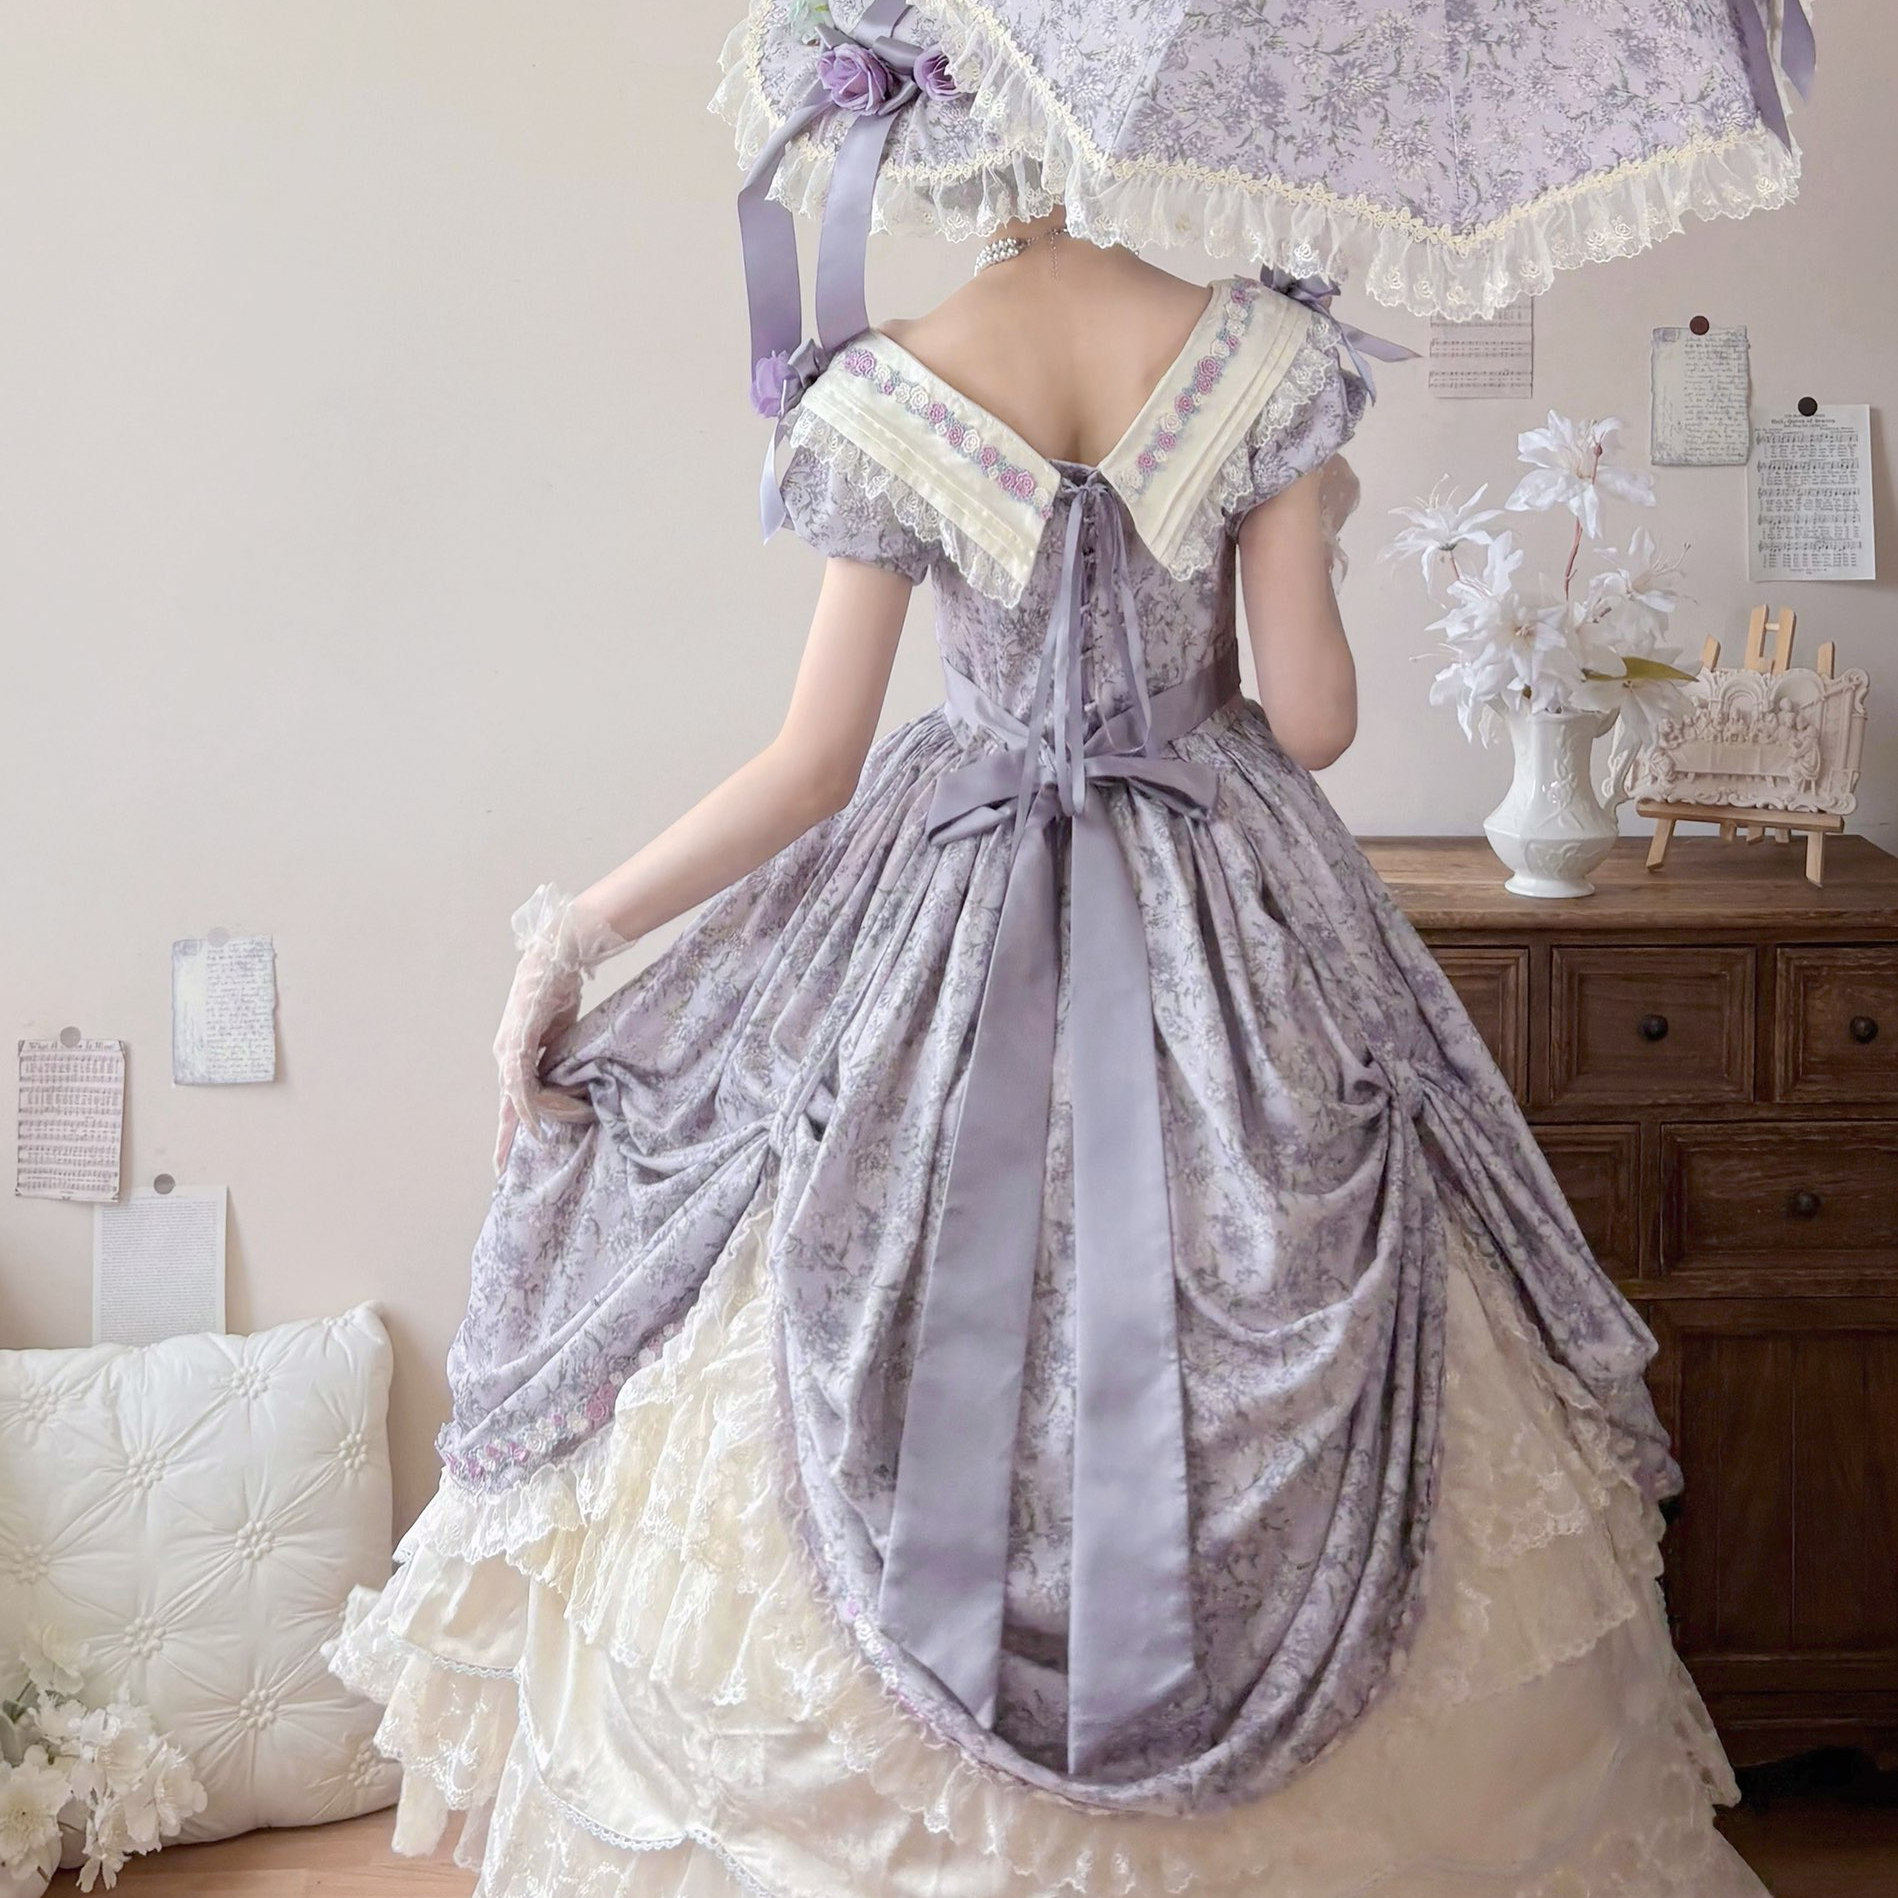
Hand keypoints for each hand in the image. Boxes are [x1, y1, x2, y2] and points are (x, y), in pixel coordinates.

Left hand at [492, 885, 628, 1174]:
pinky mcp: (518, 1041)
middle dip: (504, 1138)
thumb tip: (567, 1081)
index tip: (508, 1153)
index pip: (512, 1096)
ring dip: (526, 1121)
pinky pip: (520, 1082)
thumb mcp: (559, 1033)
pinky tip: (532, 1123)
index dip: (512, 1124)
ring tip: (536, 1141)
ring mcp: (508, 1048)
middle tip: (500, 1170)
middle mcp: (505, 1053)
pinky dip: (526, 1104)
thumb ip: (557, 1057)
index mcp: (514, 1051)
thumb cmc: (558, 989)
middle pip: (505, 1105)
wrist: (556, 957)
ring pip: (514, 1097)